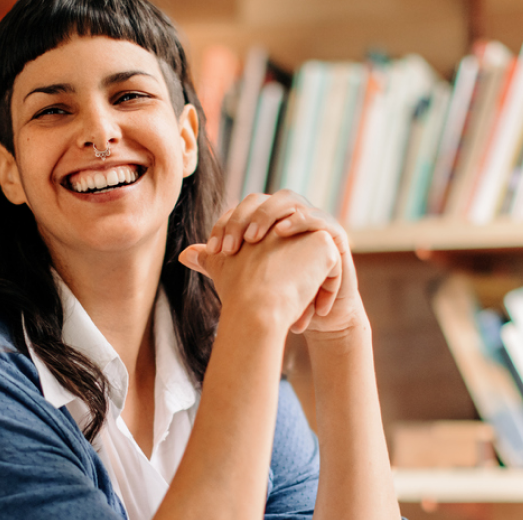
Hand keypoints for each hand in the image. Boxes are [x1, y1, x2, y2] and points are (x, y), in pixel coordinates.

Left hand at [185, 190, 364, 335]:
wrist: (316, 317)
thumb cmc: (283, 297)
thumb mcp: (248, 279)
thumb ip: (220, 263)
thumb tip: (186, 254)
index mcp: (268, 222)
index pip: (242, 210)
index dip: (226, 225)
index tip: (213, 250)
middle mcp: (290, 216)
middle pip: (266, 200)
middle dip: (247, 218)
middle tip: (234, 246)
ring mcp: (315, 222)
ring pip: (294, 203)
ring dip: (273, 217)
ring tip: (257, 240)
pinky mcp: (336, 236)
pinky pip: (323, 223)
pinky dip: (304, 226)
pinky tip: (285, 239)